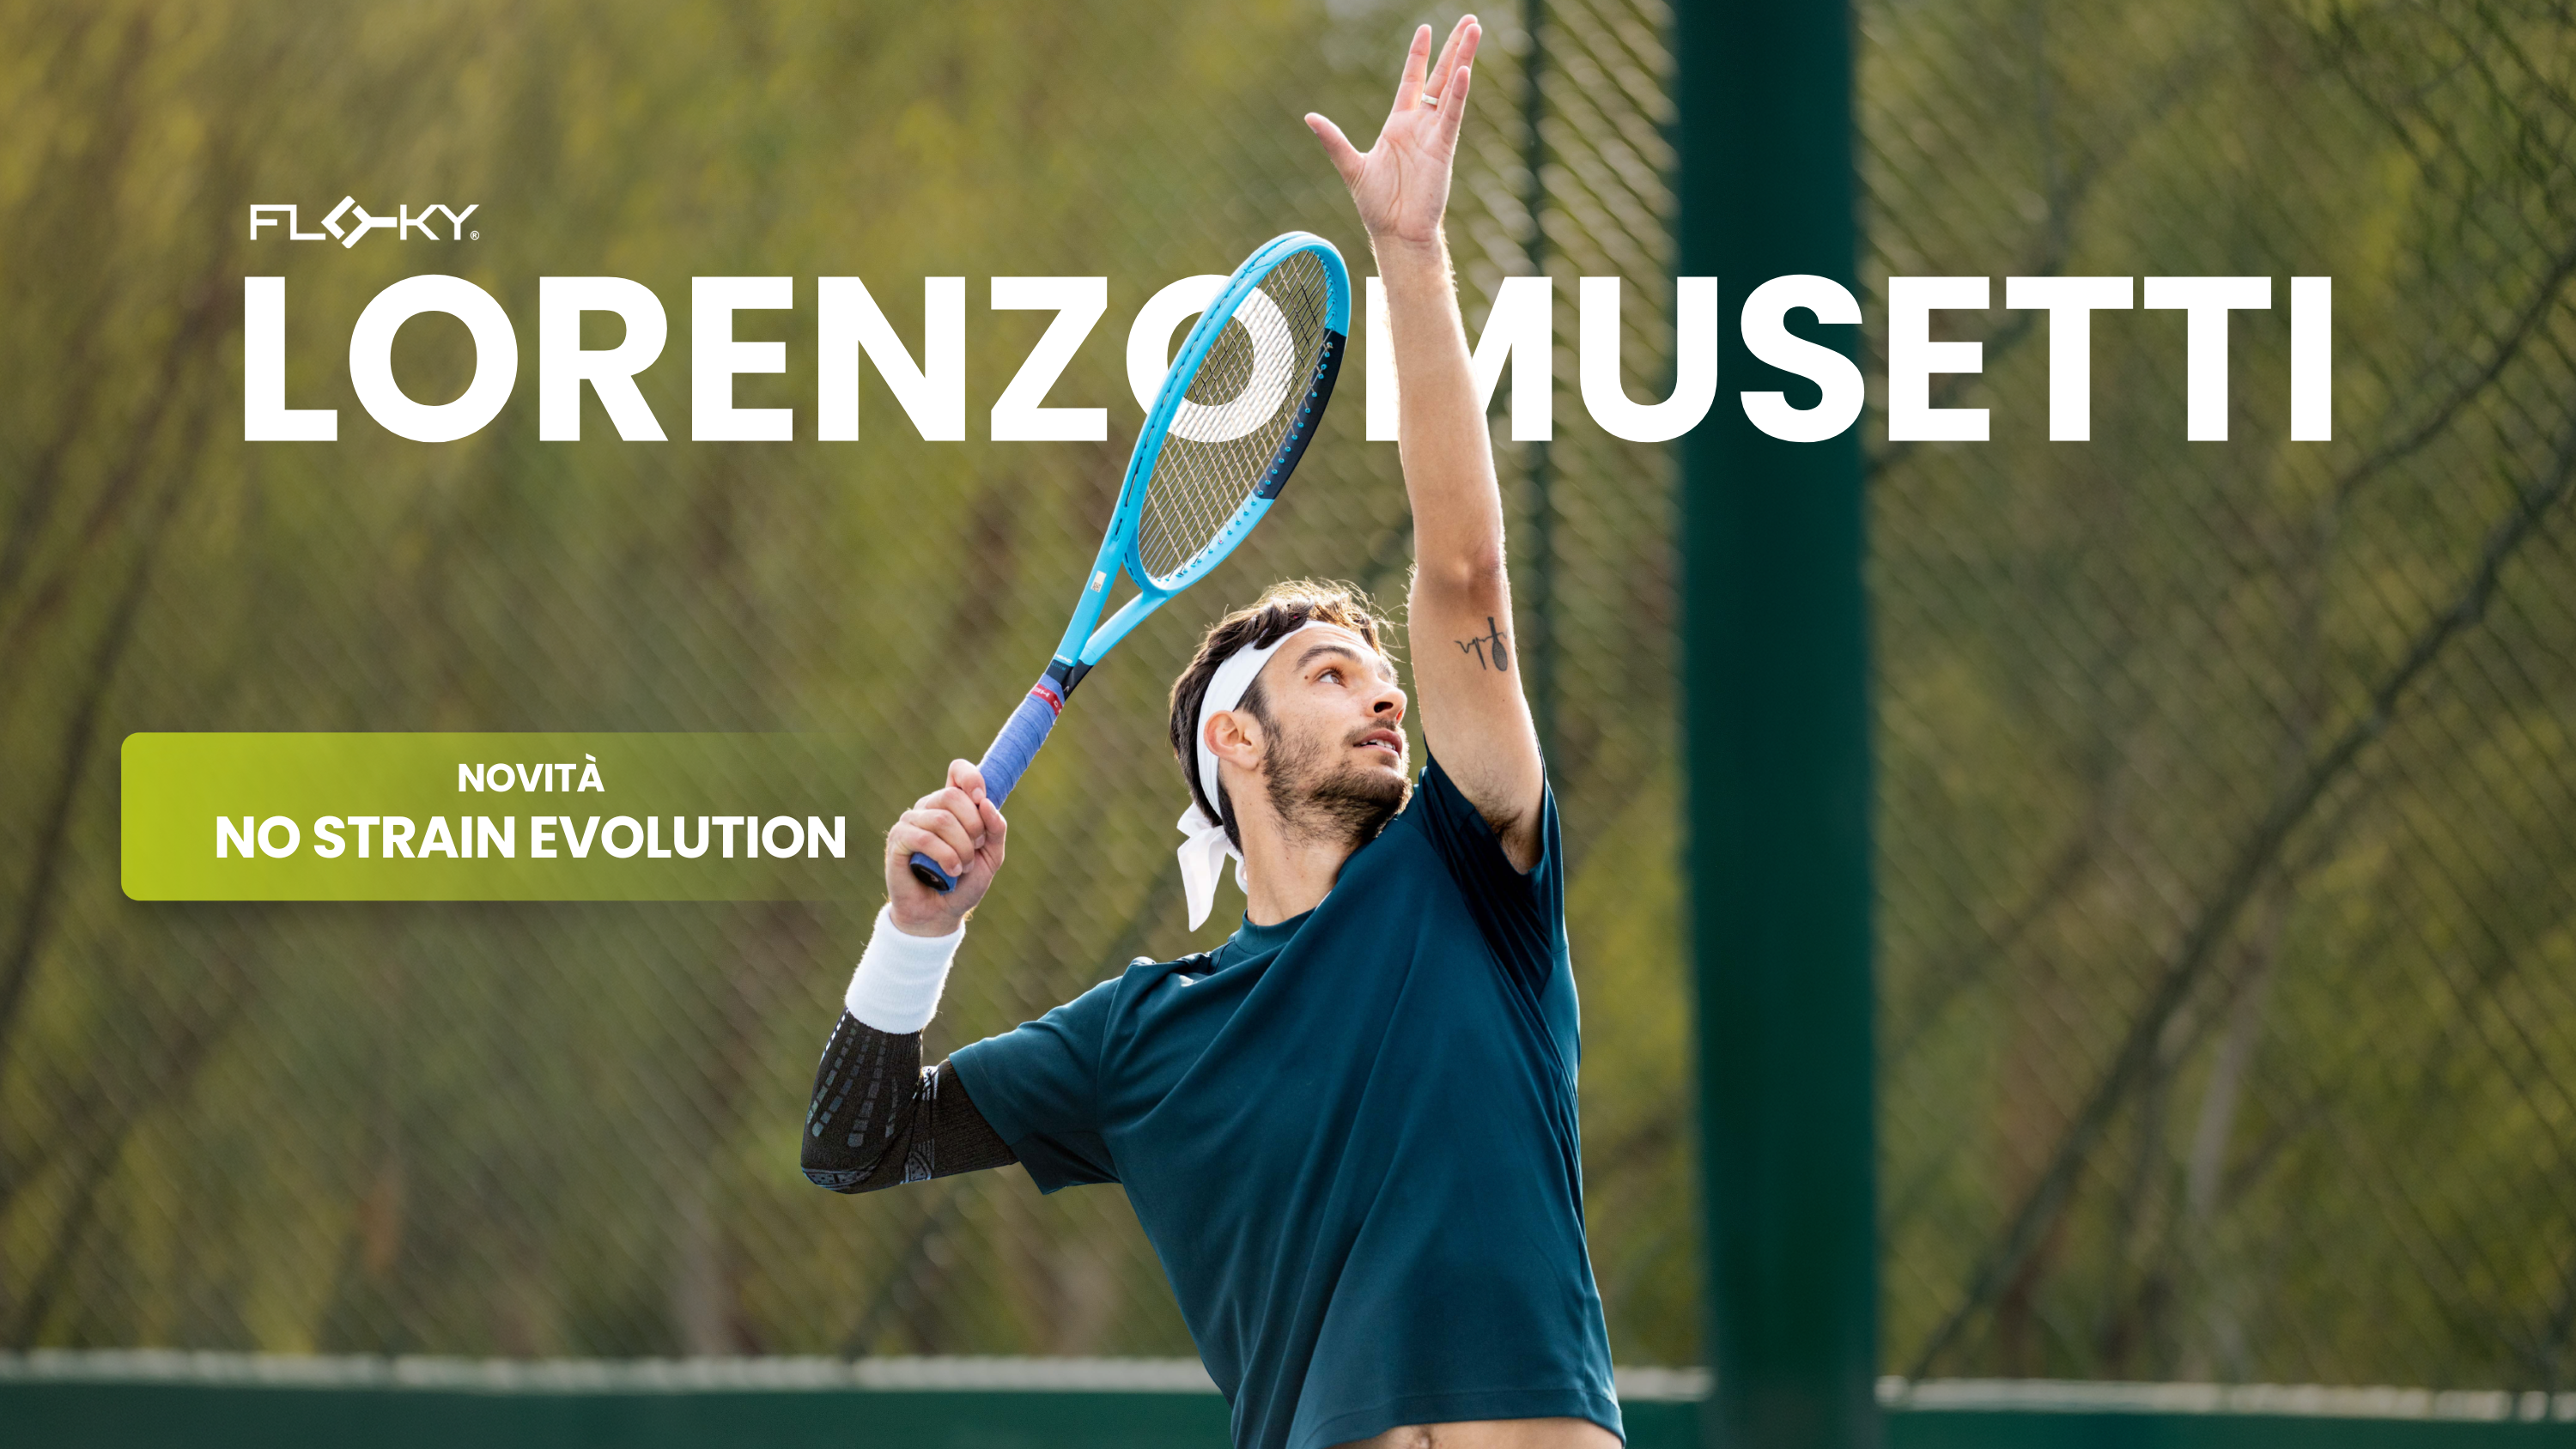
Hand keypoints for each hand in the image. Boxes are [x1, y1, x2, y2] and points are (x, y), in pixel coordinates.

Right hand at [882, 758, 1007, 933]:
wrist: (941, 914)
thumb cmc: (965, 882)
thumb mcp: (991, 856)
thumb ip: (996, 828)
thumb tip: (986, 803)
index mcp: (952, 805)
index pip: (957, 770)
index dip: (971, 777)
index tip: (981, 798)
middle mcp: (929, 807)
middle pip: (953, 796)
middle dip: (973, 826)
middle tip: (976, 850)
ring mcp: (911, 822)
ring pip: (941, 819)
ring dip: (961, 848)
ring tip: (962, 868)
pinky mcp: (897, 840)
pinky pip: (923, 837)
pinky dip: (944, 856)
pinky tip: (951, 872)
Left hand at [1305, 16, 1480, 250]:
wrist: (1396, 233)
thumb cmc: (1378, 206)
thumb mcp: (1351, 166)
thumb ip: (1333, 140)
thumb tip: (1310, 117)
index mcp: (1399, 125)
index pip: (1412, 80)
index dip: (1419, 55)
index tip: (1426, 29)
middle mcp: (1420, 125)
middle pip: (1439, 76)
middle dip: (1454, 47)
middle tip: (1470, 20)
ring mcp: (1434, 135)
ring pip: (1451, 88)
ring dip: (1463, 59)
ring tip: (1475, 30)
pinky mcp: (1443, 149)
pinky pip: (1451, 115)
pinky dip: (1458, 93)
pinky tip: (1464, 71)